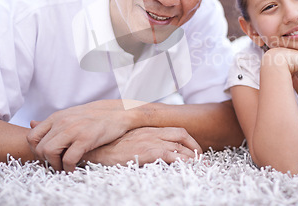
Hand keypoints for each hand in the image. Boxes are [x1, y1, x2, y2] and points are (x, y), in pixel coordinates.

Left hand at [27, 99, 138, 171]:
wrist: (119, 113)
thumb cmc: (95, 116)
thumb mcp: (71, 114)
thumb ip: (52, 121)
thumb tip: (31, 123)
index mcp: (57, 117)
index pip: (32, 136)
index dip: (35, 150)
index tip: (45, 157)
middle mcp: (62, 122)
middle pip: (39, 147)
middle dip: (45, 161)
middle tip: (55, 165)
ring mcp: (74, 130)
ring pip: (49, 152)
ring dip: (55, 165)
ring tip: (63, 168)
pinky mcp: (86, 138)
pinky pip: (68, 159)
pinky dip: (68, 168)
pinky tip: (74, 169)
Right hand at [81, 127, 202, 166]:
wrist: (96, 148)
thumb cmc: (109, 147)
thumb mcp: (127, 141)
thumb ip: (140, 142)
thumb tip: (148, 151)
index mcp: (148, 129)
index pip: (175, 131)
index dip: (188, 140)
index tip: (194, 150)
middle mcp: (152, 132)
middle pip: (181, 135)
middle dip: (194, 147)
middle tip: (201, 160)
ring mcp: (151, 141)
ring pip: (179, 146)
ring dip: (192, 157)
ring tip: (200, 167)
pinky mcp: (148, 151)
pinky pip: (171, 156)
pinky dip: (182, 161)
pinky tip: (187, 168)